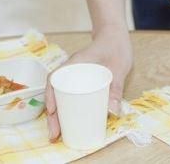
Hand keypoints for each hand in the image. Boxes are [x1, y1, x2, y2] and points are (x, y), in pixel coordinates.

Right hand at [45, 26, 131, 141]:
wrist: (116, 35)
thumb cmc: (115, 46)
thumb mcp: (119, 66)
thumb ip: (116, 87)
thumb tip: (112, 113)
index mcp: (75, 63)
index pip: (55, 78)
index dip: (50, 95)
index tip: (51, 111)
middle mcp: (71, 70)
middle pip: (55, 92)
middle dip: (51, 114)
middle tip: (53, 134)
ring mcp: (76, 76)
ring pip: (61, 96)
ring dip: (57, 115)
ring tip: (58, 134)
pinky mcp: (82, 81)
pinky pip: (70, 95)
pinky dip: (68, 110)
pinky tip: (72, 122)